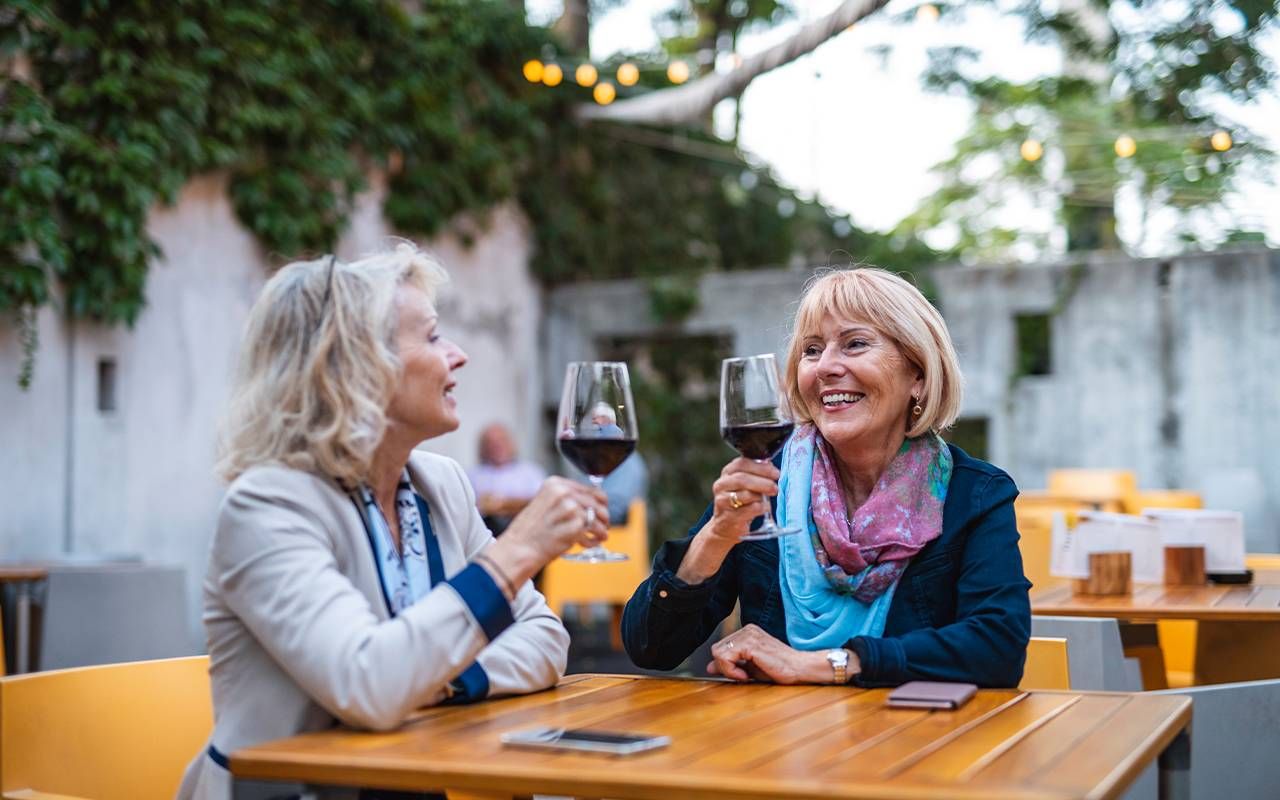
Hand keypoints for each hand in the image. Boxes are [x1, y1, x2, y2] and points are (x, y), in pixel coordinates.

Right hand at [484, 477, 607, 587]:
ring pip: (597, 518)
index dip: (600, 503)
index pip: (591, 490)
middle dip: (603, 517)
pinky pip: (593, 533)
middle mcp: (563, 492)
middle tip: (603, 527)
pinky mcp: (574, 525)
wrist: (518, 549)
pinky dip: (592, 541)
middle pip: (598, 503)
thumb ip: (566, 500)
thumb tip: (592, 504)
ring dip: (600, 530)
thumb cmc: (530, 531)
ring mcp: (569, 508)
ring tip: (598, 537)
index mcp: (555, 484)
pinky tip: (586, 544)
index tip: (600, 512)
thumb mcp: (545, 504)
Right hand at [705, 458, 779, 545]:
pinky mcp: (728, 516)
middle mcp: (721, 485)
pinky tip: (763, 509)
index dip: (761, 467)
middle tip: (775, 487)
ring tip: (768, 499)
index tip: (776, 473)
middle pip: (742, 479)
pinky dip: (760, 508)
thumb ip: (757, 474)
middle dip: (762, 482)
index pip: (742, 463)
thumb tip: (771, 467)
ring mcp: (722, 501)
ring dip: (761, 496)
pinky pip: (749, 510)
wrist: (726, 525)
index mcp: (727, 473)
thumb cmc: (741, 502)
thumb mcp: (747, 485)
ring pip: (745, 495)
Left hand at [707, 624, 856, 684]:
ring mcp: (748, 634)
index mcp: (747, 632)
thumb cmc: (780, 669)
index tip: (739, 675)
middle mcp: (747, 630)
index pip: (721, 647)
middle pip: (717, 649)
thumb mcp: (750, 668)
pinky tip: (746, 676)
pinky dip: (731, 670)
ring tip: (745, 676)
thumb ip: (730, 665)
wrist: (799, 668)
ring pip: (718, 653)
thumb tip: (709, 666)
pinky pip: (726, 657)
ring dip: (728, 669)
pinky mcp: (751, 643)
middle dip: (725, 667)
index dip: (724, 665)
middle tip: (742, 677)